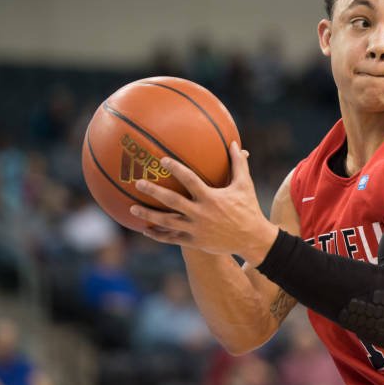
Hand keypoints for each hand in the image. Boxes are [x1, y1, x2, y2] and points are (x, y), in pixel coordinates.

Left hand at [130, 142, 277, 264]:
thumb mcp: (244, 185)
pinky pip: (172, 238)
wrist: (252, 239)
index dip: (176, 169)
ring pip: (167, 222)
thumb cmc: (248, 208)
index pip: (190, 180)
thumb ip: (238, 163)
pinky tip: (145, 229)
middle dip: (154, 191)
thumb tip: (234, 143)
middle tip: (138, 182)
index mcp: (211, 198)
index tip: (162, 160)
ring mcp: (196, 229)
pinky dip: (157, 234)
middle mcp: (201, 214)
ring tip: (131, 208)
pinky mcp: (195, 241)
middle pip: (172, 202)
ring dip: (148, 215)